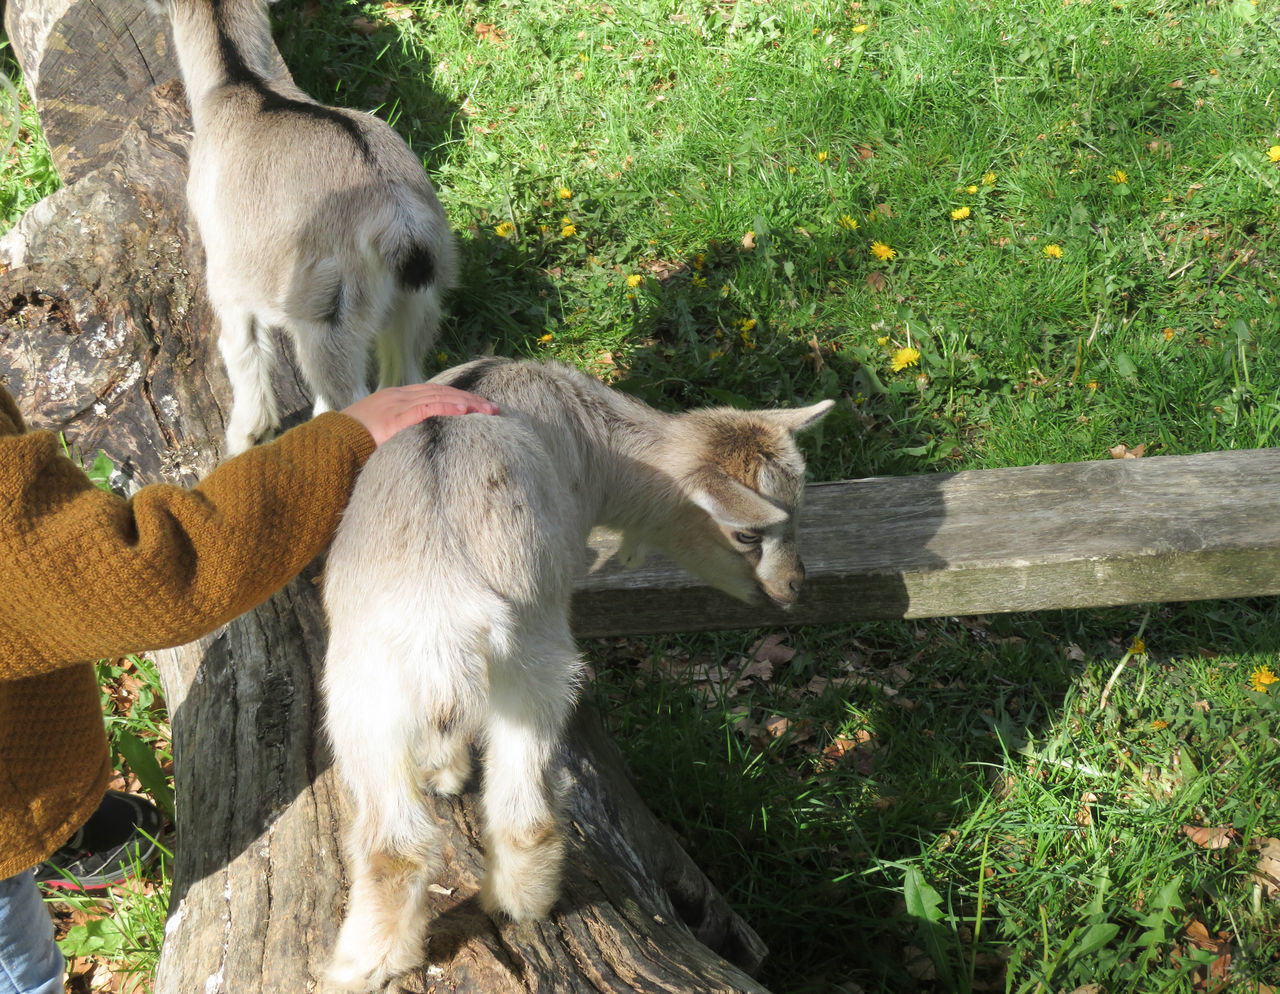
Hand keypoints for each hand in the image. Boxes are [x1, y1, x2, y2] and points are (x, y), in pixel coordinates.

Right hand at [343, 384, 499, 446]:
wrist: (326, 448)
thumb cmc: (348, 449)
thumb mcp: (377, 439)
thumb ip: (397, 439)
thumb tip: (413, 451)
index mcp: (393, 401)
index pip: (431, 394)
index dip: (456, 399)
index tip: (476, 407)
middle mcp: (397, 397)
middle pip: (440, 392)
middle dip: (469, 400)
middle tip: (493, 408)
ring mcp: (397, 403)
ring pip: (440, 396)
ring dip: (467, 404)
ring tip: (489, 410)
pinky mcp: (396, 415)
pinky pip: (429, 407)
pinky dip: (450, 407)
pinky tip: (468, 411)